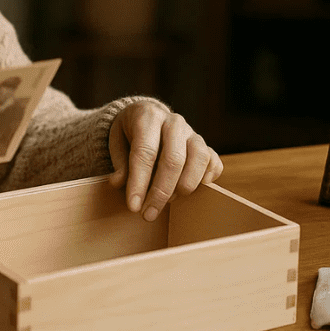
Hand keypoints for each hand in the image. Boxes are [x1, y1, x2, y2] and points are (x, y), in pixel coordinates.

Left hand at [108, 102, 222, 220]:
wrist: (148, 115)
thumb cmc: (130, 133)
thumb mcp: (116, 141)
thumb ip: (119, 162)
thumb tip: (118, 182)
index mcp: (148, 116)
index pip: (145, 152)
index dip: (139, 182)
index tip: (134, 206)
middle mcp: (173, 122)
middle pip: (173, 159)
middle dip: (161, 192)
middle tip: (148, 214)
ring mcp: (192, 133)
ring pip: (198, 159)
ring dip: (184, 186)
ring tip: (169, 202)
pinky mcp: (205, 145)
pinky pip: (213, 161)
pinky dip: (207, 177)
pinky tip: (193, 191)